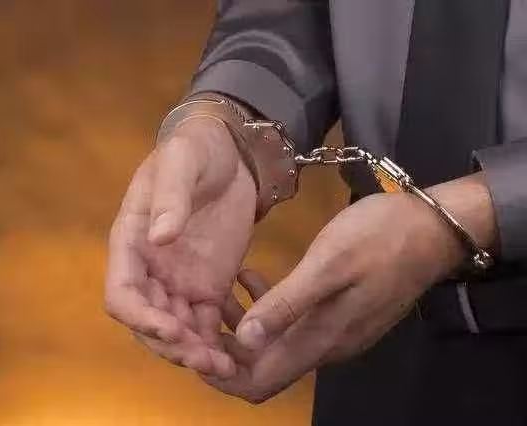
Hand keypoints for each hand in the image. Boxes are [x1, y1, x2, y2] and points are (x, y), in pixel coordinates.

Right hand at [104, 116, 256, 377]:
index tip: (171, 328)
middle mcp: (150, 269)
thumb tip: (160, 235)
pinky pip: (206, 324)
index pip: (122, 294)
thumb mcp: (183, 160)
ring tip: (225, 367)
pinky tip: (236, 356)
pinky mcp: (208, 286)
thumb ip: (171, 195)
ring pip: (178, 331)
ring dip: (194, 353)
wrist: (230, 153)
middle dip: (172, 345)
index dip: (140, 318)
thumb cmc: (198, 149)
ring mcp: (179, 281)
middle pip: (149, 323)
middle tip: (205, 360)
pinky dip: (214, 343)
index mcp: (132, 241)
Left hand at [203, 173, 496, 402]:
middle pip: (262, 367)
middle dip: (225, 347)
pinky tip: (251, 277)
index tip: (190, 346)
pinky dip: (266, 307)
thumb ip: (287, 303)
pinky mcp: (339, 313)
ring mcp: (334, 331)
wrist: (433, 229)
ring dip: (243, 326)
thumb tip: (245, 342)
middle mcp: (323, 346)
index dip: (220, 374)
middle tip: (197, 314)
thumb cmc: (380, 239)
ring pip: (274, 344)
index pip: (258, 384)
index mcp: (318, 340)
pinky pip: (291, 323)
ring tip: (217, 293)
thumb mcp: (329, 265)